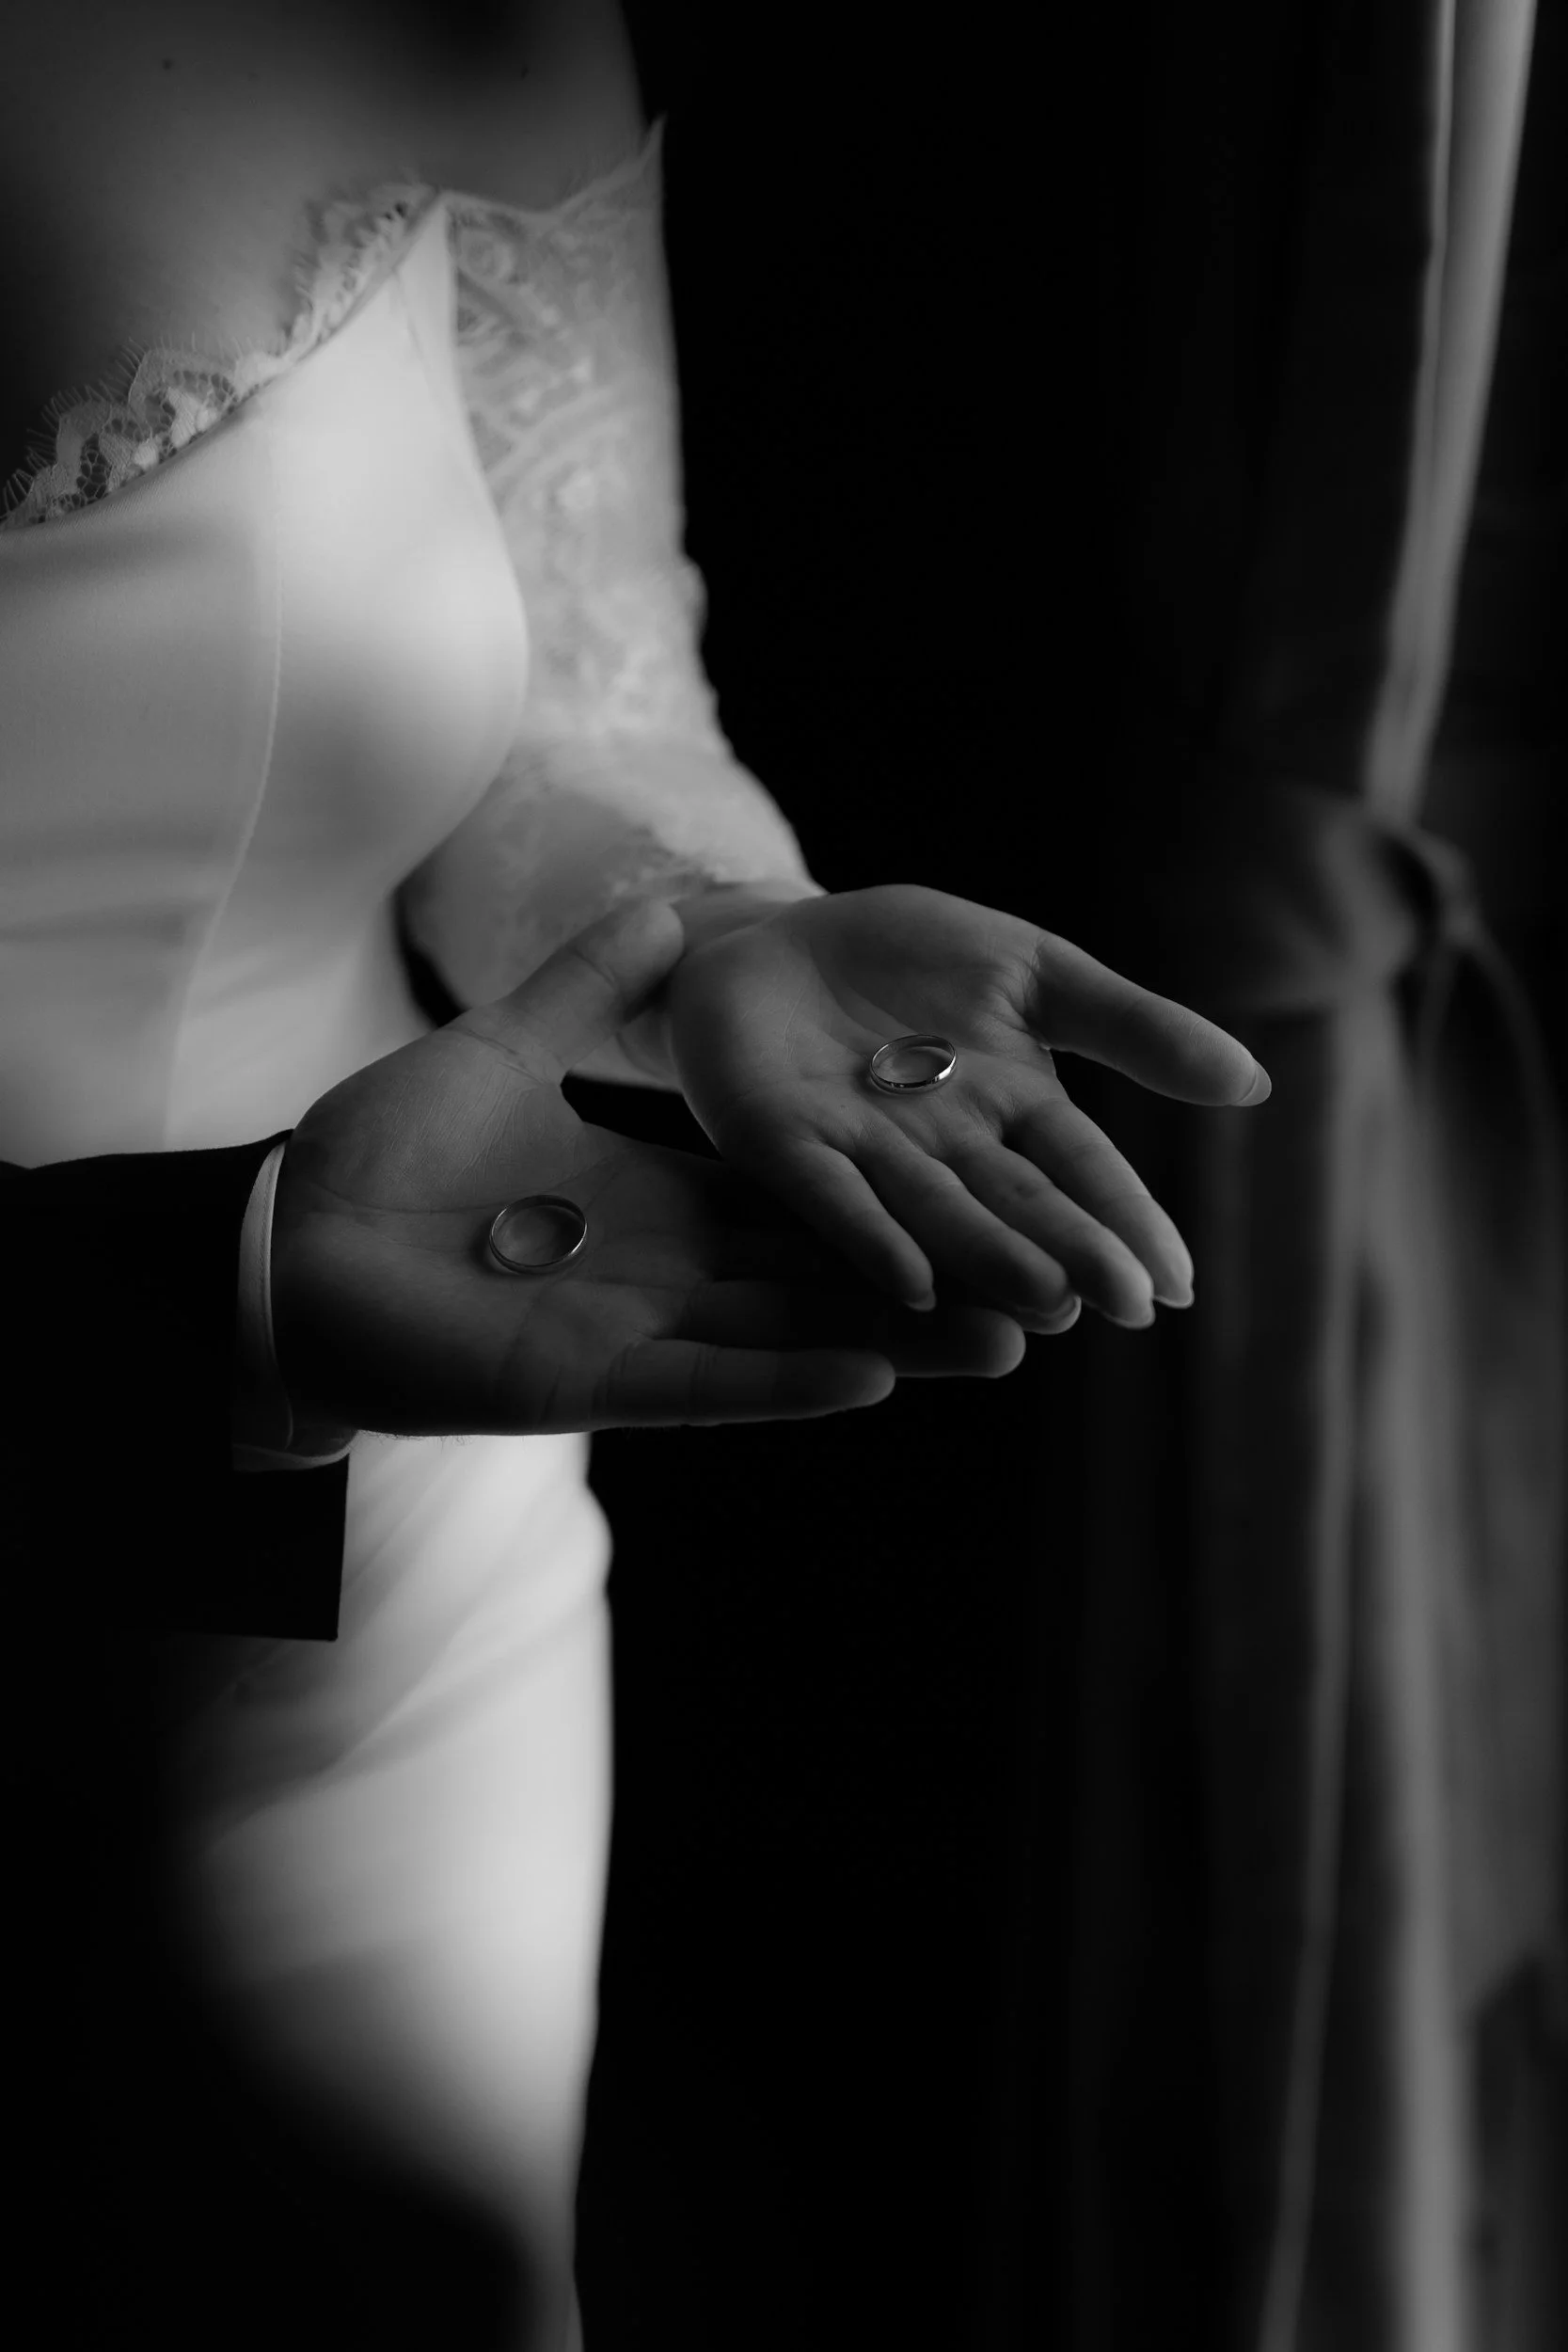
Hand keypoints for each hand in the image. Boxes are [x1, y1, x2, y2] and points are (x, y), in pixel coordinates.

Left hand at [270, 901, 1026, 1437]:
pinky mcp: (584, 1383)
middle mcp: (664, 1275)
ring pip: (791, 1343)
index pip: (802, 1201)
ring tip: (1012, 1340)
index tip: (991, 1175)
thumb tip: (662, 909)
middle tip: (1057, 1283)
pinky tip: (877, 1374)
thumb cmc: (379, 1151)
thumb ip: (587, 986)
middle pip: (828, 1280)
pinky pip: (703, 1386)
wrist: (280, 1236)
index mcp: (657, 1202)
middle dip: (940, 1281)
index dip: (897, 1194)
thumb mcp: (503, 1046)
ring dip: (901, 1343)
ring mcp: (632, 1335)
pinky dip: (786, 1383)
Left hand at [659, 883, 1271, 1331]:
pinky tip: (910, 1283)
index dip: (1128, 1223)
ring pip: (936, 1214)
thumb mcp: (1034, 973)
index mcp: (1013, 1111)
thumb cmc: (915, 961)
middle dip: (1071, 1252)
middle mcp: (945, 1151)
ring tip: (1047, 1301)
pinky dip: (871, 1238)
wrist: (779, 938)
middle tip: (1125, 1304)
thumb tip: (1254, 1083)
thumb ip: (1132, 1028)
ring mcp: (863, 1154)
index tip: (1179, 1284)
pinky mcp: (781, 1146)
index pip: (1084, 1171)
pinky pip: (829, 1197)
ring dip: (989, 1258)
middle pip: (1017, 1206)